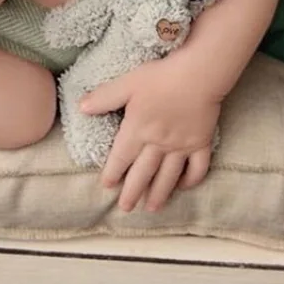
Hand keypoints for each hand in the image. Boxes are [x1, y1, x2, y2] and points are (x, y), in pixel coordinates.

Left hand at [80, 58, 220, 211]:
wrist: (199, 74)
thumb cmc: (161, 77)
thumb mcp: (127, 83)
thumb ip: (104, 97)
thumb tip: (82, 107)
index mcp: (137, 130)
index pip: (121, 158)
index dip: (113, 173)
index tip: (107, 185)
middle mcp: (158, 144)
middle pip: (143, 174)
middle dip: (133, 193)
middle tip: (126, 208)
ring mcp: (181, 147)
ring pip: (168, 177)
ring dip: (159, 194)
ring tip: (152, 208)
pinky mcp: (201, 144)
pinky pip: (197, 168)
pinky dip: (191, 180)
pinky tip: (185, 186)